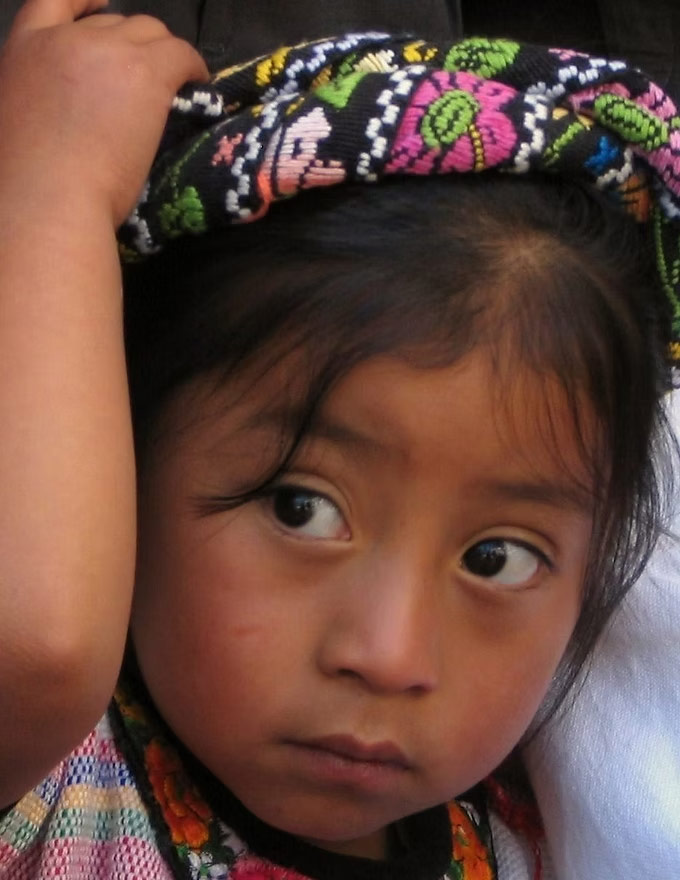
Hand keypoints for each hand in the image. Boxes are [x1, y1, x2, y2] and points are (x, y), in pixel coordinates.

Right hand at [0, 0, 208, 225]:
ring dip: (164, 56)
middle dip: (134, 47)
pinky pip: (181, 54)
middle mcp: (65, 39)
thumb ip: (44, 97)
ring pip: (150, 33)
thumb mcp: (21, 122)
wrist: (48, 200)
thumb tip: (73, 112)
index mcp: (24, 49)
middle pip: (113, 22)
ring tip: (177, 85)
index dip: (83, 0)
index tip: (101, 2)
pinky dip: (193, 68)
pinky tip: (199, 87)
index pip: (54, 1)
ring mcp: (107, 51)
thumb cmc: (29, 184)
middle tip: (149, 83)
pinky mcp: (145, 73)